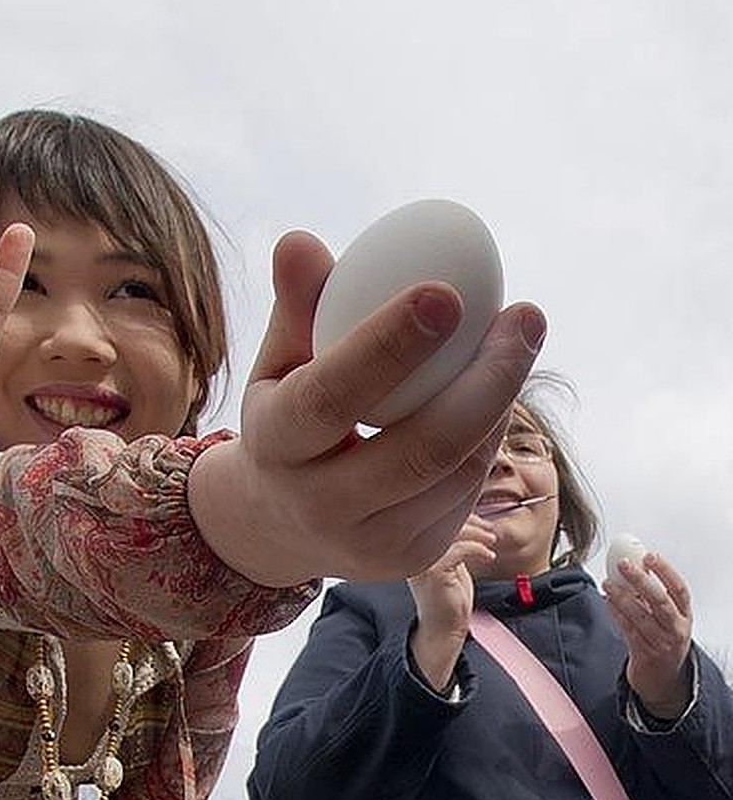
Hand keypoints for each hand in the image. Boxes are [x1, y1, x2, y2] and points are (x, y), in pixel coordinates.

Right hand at [188, 230, 544, 586]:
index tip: (446, 290)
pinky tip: (496, 388)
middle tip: (524, 315)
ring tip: (517, 339)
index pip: (332, 397)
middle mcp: (318, 505)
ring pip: (456, 471)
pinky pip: (466, 490)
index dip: (387, 346)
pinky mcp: (411, 558)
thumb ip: (297, 307)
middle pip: (419, 448)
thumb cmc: (285, 417)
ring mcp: (370, 543)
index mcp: (275, 447)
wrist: (275, 522)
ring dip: (499, 400)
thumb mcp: (278, 365)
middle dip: (486, 379)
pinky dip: (489, 432)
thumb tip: (300, 240)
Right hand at [406, 517, 495, 688]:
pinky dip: (477, 549)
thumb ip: (453, 545)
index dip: (461, 516)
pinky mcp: (434, 572)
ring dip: (477, 534)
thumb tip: (469, 523)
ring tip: (491, 541)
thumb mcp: (452, 565)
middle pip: (442, 522)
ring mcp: (422, 562)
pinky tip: (488, 555)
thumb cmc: (449, 599)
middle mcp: (414, 553)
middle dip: (471, 522)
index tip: (481, 522)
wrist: (443, 628)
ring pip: (452, 533)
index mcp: (416, 549)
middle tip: (489, 530)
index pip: (436, 520)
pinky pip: (459, 549)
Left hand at [604, 550, 693, 718]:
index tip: (650, 556)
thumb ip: (651, 595)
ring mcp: (662, 643)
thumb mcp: (666, 617)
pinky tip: (608, 601)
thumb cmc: (662, 639)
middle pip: (660, 601)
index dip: (665, 571)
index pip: (680, 590)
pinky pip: (628, 630)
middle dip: (641, 580)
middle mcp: (677, 629)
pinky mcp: (645, 654)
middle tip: (624, 565)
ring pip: (641, 616)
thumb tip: (631, 565)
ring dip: (622, 597)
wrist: (662, 677)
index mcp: (685, 615)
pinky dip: (617, 614)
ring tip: (608, 583)